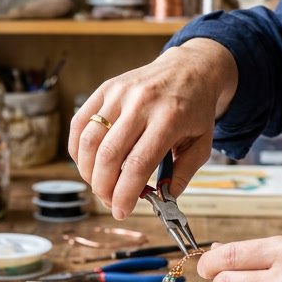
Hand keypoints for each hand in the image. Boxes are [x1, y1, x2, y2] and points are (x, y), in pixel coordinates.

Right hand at [68, 39, 237, 218]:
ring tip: (100, 184)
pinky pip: (80, 123)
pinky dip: (78, 149)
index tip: (121, 211)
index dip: (124, 193)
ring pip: (89, 141)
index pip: (137, 164)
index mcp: (170, 118)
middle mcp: (142, 103)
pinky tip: (89, 163)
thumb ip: (183, 174)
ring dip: (88, 172)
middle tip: (110, 201)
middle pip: (109, 155)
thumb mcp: (202, 144)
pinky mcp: (106, 89)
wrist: (190, 69)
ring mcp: (120, 93)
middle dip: (103, 188)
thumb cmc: (195, 110)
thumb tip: (161, 199)